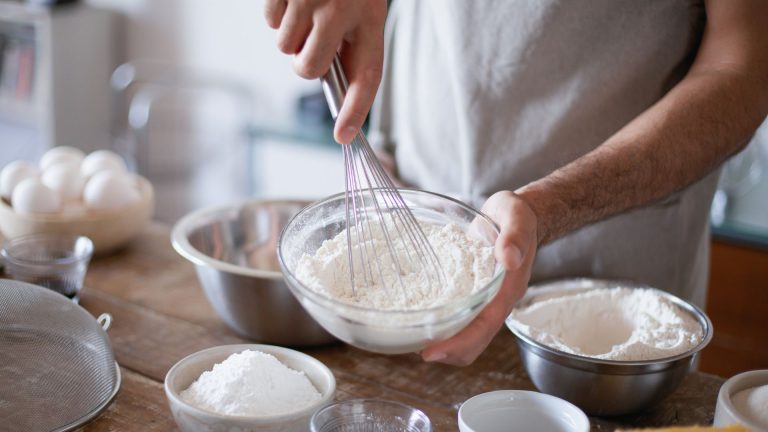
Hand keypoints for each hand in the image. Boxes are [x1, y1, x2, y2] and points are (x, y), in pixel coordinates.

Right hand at [264, 0, 386, 143]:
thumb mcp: (361, 6)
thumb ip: (350, 42)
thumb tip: (330, 79)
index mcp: (370, 16)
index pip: (367, 75)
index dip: (356, 110)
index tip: (344, 136)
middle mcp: (342, 9)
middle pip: (310, 68)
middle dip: (305, 61)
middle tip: (313, 36)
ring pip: (285, 46)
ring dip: (291, 32)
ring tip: (307, 6)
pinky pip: (270, 21)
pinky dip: (277, 12)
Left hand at [421, 191, 537, 365]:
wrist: (518, 217)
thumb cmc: (517, 217)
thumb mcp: (517, 217)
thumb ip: (515, 236)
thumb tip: (508, 258)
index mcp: (508, 288)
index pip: (485, 325)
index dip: (459, 342)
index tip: (431, 351)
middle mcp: (497, 300)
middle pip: (475, 340)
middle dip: (447, 350)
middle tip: (414, 349)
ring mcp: (486, 300)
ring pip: (468, 335)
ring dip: (444, 343)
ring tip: (414, 340)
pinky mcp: (475, 294)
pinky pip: (461, 318)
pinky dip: (443, 326)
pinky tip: (422, 320)